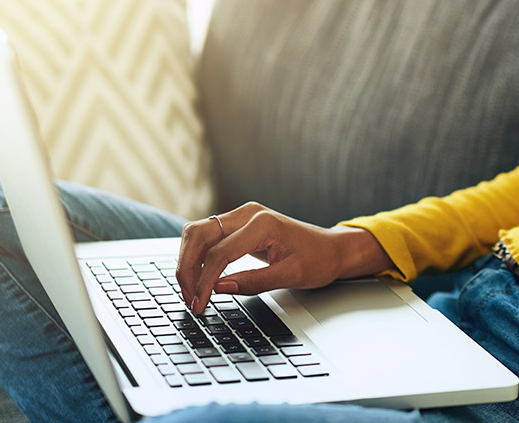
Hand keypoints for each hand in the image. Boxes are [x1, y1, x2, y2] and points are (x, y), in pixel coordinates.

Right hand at [176, 202, 393, 313]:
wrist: (332, 249)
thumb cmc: (318, 260)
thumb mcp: (290, 276)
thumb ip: (254, 282)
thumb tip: (219, 288)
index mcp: (263, 224)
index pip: (219, 253)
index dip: (204, 281)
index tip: (199, 305)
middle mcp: (248, 213)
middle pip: (199, 234)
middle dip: (186, 268)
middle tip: (189, 298)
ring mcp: (242, 215)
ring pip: (198, 232)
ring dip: (188, 261)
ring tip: (191, 291)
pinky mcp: (239, 224)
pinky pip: (208, 236)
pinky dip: (197, 256)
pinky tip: (199, 277)